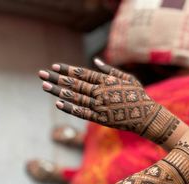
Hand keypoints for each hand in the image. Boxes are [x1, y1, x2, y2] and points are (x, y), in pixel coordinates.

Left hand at [39, 59, 179, 143]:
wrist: (146, 116)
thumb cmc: (138, 95)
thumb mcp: (127, 78)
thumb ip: (110, 70)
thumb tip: (96, 60)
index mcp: (107, 81)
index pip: (82, 73)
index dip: (67, 70)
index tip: (54, 66)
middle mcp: (101, 92)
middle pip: (75, 84)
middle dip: (57, 78)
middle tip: (41, 74)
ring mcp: (100, 106)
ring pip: (75, 97)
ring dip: (58, 92)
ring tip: (45, 86)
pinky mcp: (101, 119)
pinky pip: (82, 113)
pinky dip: (70, 108)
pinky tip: (58, 103)